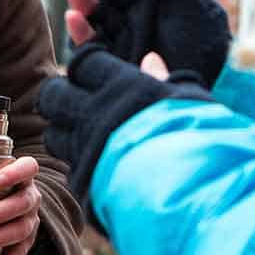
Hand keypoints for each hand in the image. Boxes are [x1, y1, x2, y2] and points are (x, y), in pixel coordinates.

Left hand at [0, 155, 41, 254]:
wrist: (2, 208)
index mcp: (21, 176)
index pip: (27, 168)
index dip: (16, 173)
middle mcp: (30, 197)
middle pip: (23, 203)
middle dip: (1, 212)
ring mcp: (30, 220)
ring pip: (22, 229)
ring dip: (0, 237)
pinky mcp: (26, 242)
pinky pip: (20, 254)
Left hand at [37, 44, 210, 228]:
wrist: (193, 195)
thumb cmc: (200, 141)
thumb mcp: (189, 102)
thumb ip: (163, 80)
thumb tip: (150, 60)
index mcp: (122, 88)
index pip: (85, 63)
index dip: (87, 64)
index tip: (94, 70)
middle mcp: (95, 116)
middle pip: (54, 95)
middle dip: (61, 94)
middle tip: (76, 99)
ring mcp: (86, 151)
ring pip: (53, 134)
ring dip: (64, 130)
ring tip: (85, 134)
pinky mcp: (84, 184)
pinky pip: (69, 167)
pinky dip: (78, 164)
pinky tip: (97, 165)